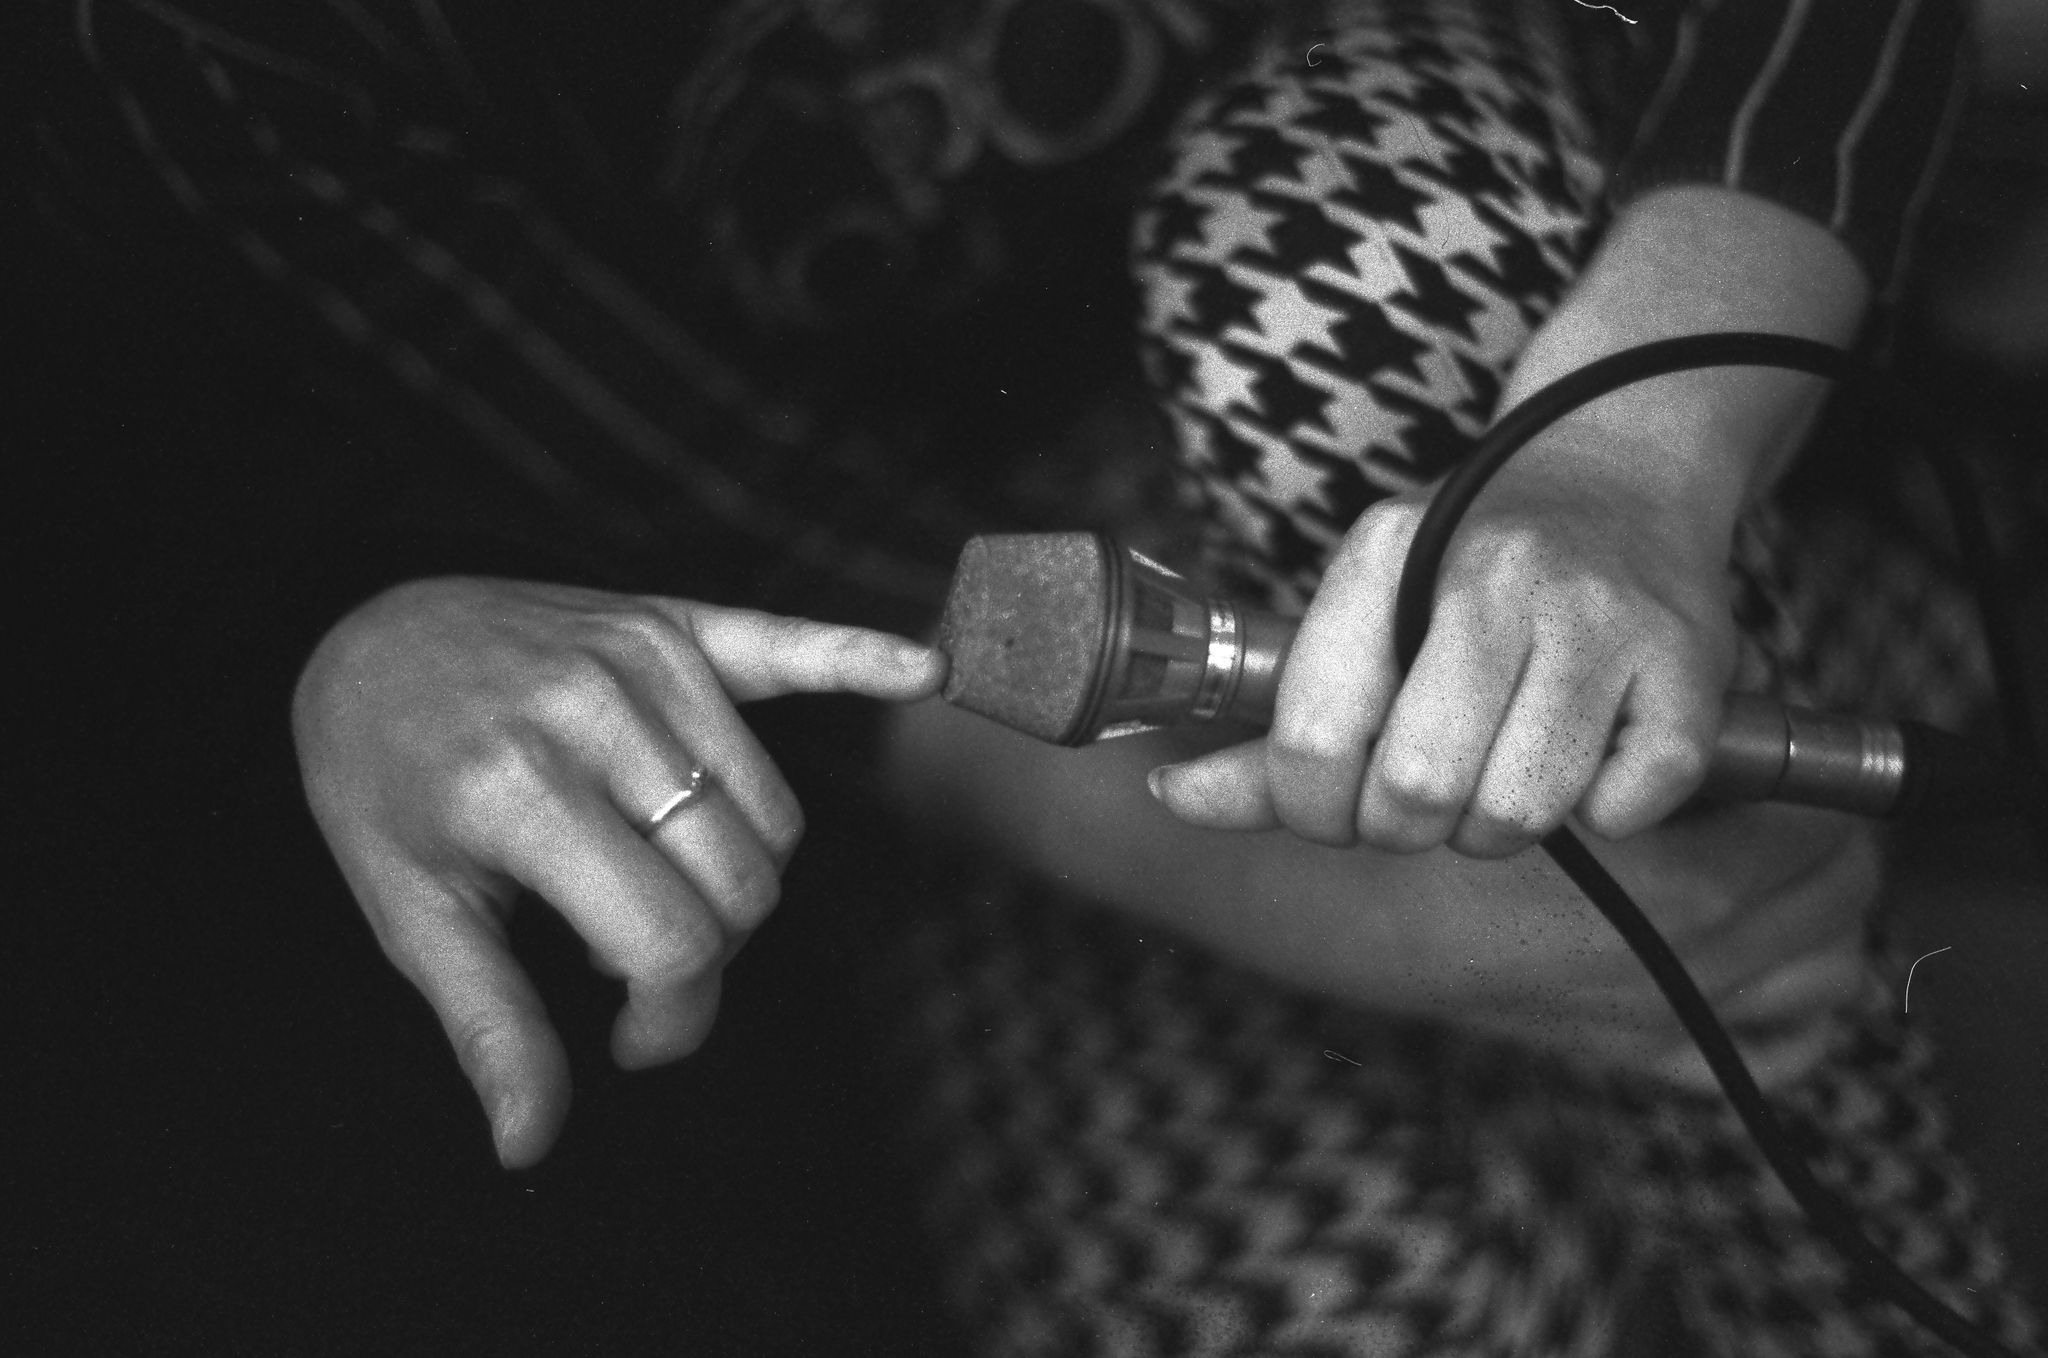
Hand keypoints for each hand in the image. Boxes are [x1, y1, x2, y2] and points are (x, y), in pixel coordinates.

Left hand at [292, 577, 944, 1165]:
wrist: (366, 632)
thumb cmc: (382, 783)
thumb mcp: (410, 913)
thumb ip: (489, 1023)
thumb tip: (530, 1144)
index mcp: (522, 789)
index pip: (671, 939)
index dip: (670, 1018)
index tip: (628, 1041)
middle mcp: (595, 712)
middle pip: (743, 884)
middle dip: (704, 955)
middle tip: (626, 963)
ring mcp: (644, 657)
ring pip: (775, 818)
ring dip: (738, 877)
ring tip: (650, 880)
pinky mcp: (676, 621)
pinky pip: (793, 648)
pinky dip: (863, 660)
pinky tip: (927, 669)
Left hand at [1151, 462, 1739, 856]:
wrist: (1623, 480)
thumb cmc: (1466, 577)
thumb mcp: (1360, 620)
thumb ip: (1273, 728)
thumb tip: (1171, 797)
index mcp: (1386, 555)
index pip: (1311, 739)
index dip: (1314, 810)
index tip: (1336, 804)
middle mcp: (1495, 573)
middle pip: (1414, 789)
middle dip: (1406, 828)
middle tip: (1425, 797)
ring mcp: (1601, 615)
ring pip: (1518, 812)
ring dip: (1500, 827)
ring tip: (1507, 769)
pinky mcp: (1690, 664)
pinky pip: (1624, 811)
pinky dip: (1605, 812)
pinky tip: (1596, 750)